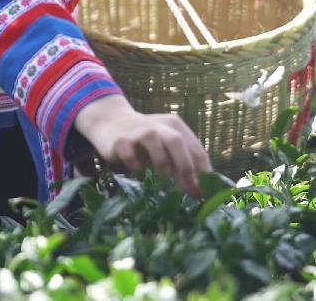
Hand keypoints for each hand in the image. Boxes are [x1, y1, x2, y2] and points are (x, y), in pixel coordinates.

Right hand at [74, 95, 210, 197]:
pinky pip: (127, 151)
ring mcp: (138, 131)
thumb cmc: (147, 143)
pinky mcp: (120, 140)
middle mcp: (159, 126)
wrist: (112, 123)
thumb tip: (198, 192)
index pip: (196, 150)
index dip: (203, 172)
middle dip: (185, 166)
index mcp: (176, 127)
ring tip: (164, 173)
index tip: (203, 193)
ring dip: (161, 159)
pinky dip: (133, 162)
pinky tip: (135, 168)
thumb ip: (182, 167)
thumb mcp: (166, 151)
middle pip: (176, 141)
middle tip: (189, 187)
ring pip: (152, 139)